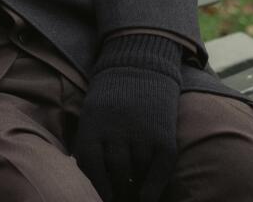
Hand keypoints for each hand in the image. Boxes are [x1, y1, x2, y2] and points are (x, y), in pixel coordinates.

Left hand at [74, 35, 181, 201]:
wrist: (141, 64)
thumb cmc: (111, 95)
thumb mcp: (91, 114)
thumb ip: (88, 144)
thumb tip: (89, 178)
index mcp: (94, 125)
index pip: (91, 167)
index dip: (97, 187)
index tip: (102, 197)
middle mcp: (117, 132)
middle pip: (116, 173)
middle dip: (117, 189)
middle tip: (119, 195)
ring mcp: (142, 134)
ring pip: (137, 173)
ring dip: (134, 187)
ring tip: (131, 191)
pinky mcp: (164, 135)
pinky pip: (160, 170)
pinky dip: (153, 187)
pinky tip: (148, 197)